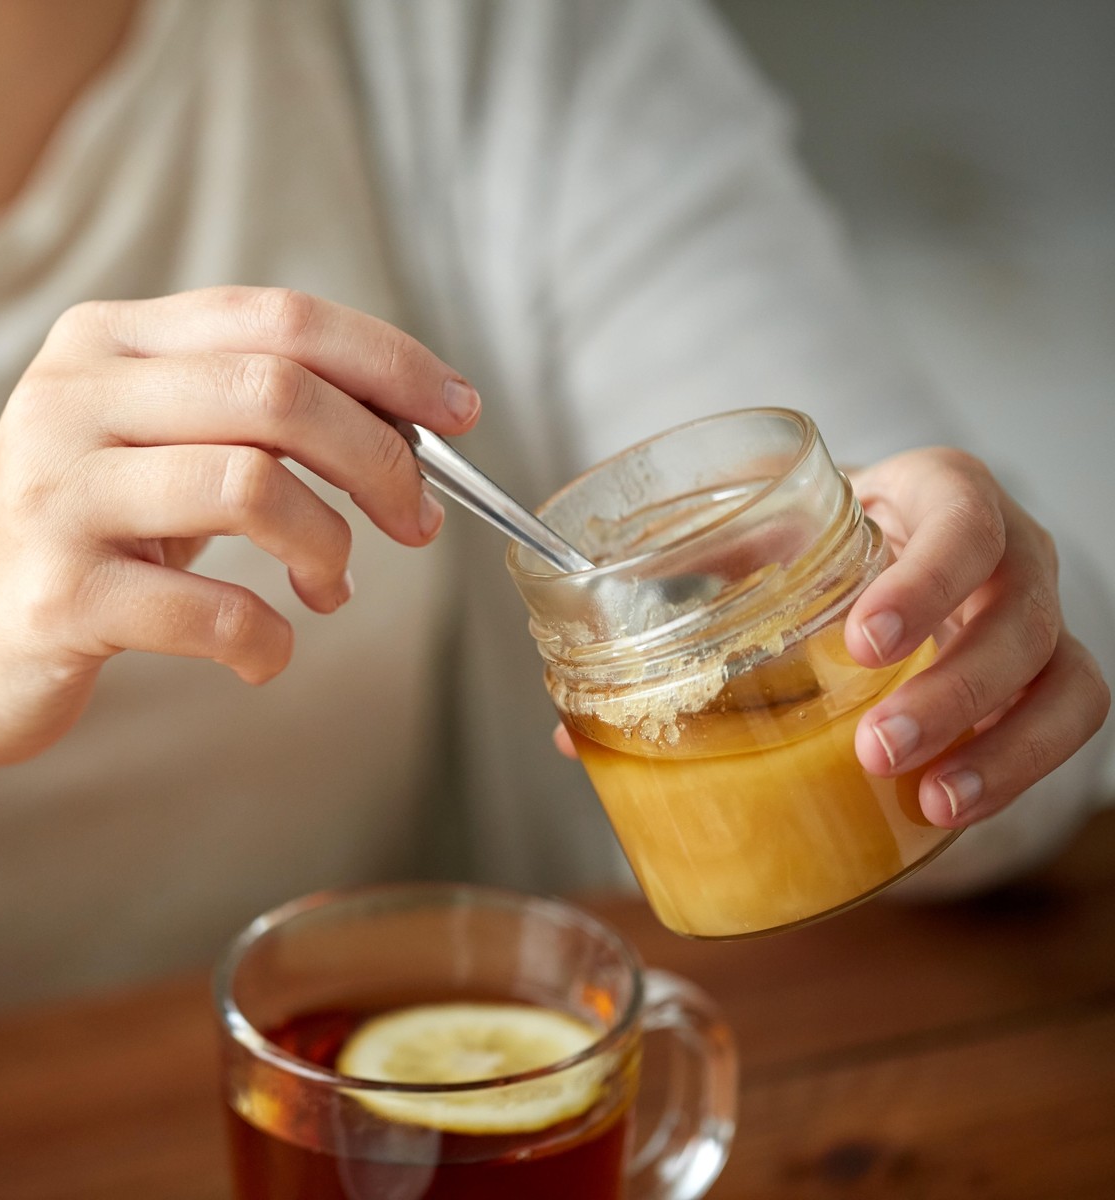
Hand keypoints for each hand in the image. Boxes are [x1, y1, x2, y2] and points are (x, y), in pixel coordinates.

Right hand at [0, 286, 478, 779]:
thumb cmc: (71, 541)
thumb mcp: (141, 446)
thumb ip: (244, 413)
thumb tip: (407, 424)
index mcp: (105, 343)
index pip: (278, 317)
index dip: (388, 362)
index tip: (459, 414)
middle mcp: (70, 399)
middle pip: (278, 391)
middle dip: (380, 460)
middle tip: (416, 523)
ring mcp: (54, 496)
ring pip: (253, 485)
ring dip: (329, 547)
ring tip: (329, 589)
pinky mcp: (54, 595)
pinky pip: (211, 610)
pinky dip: (268, 639)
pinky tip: (263, 652)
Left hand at [548, 449, 1111, 831]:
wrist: (884, 551)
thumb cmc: (813, 550)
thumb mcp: (753, 549)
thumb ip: (673, 604)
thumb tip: (566, 732)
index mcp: (937, 496)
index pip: (964, 520)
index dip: (925, 582)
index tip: (861, 641)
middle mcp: (1008, 553)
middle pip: (1022, 613)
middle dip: (955, 687)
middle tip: (878, 745)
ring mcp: (1036, 617)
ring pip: (1064, 678)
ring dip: (999, 745)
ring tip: (925, 797)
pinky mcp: (1045, 680)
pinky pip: (1066, 724)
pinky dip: (1017, 769)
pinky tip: (947, 812)